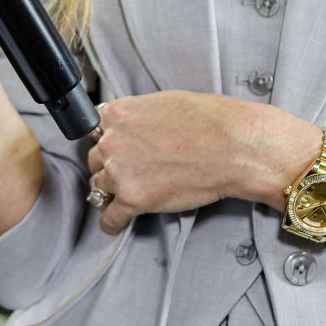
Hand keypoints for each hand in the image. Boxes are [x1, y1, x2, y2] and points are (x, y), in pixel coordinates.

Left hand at [86, 92, 316, 234]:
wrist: (230, 146)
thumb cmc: (206, 120)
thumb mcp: (161, 102)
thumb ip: (137, 115)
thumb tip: (135, 126)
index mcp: (117, 113)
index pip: (97, 131)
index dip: (109, 142)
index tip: (118, 151)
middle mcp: (111, 141)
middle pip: (96, 159)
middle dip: (109, 166)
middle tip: (128, 172)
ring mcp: (119, 171)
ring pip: (99, 187)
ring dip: (110, 193)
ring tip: (123, 198)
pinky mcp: (132, 199)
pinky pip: (110, 217)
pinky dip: (112, 222)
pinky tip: (117, 224)